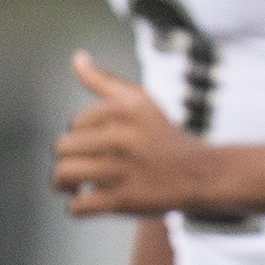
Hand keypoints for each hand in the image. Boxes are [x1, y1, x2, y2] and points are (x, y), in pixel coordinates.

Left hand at [54, 51, 214, 215]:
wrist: (203, 174)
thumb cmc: (164, 137)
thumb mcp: (140, 101)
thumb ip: (104, 80)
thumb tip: (77, 57)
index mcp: (123, 109)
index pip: (74, 123)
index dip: (83, 134)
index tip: (101, 142)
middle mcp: (121, 136)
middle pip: (62, 148)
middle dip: (70, 157)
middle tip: (86, 165)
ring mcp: (121, 170)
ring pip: (62, 175)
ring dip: (63, 183)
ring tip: (74, 184)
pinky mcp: (123, 200)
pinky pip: (77, 206)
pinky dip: (76, 207)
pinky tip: (88, 201)